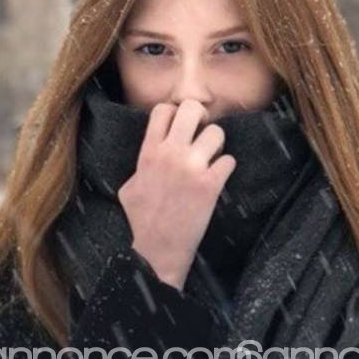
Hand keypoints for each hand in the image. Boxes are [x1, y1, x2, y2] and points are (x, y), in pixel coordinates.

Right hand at [117, 99, 235, 290]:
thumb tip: (149, 156)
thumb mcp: (128, 189)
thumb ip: (140, 165)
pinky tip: (218, 179)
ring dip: (217, 145)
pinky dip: (226, 168)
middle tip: (201, 134)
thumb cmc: (141, 221)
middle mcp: (170, 154)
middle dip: (200, 118)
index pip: (163, 109)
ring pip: (216, 131)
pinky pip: (229, 160)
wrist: (158, 250)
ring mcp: (192, 168)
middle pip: (192, 108)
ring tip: (211, 160)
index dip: (174, 114)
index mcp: (148, 152)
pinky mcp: (211, 184)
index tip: (179, 128)